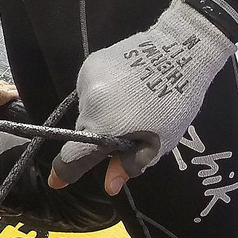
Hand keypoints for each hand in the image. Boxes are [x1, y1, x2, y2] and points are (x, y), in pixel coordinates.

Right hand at [49, 1, 235, 192]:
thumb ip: (130, 164)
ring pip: (87, 109)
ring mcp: (88, 81)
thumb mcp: (160, 142)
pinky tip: (125, 84)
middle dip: (99, 136)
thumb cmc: (176, 103)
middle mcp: (89, 105)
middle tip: (128, 128)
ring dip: (101, 112)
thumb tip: (109, 186)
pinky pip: (90, 87)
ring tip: (132, 100)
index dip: (64, 173)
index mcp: (105, 128)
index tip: (57, 182)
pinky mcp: (91, 63)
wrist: (180, 52)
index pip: (73, 158)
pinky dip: (103, 91)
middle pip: (83, 131)